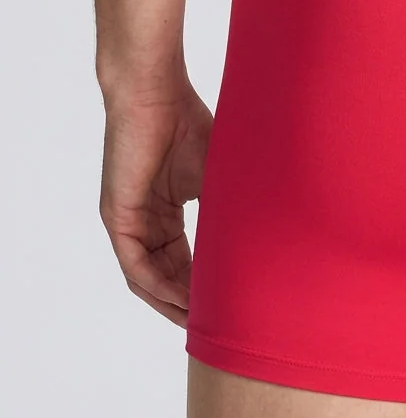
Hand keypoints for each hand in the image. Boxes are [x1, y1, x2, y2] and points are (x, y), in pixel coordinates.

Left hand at [98, 76, 212, 326]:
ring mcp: (129, 221)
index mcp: (164, 213)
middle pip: (165, 277)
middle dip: (191, 303)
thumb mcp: (219, 176)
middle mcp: (143, 223)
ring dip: (174, 303)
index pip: (183, 262)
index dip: (205, 285)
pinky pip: (137, 266)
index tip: (231, 302)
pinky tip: (183, 299)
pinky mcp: (119, 217)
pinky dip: (160, 286)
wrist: (155, 94)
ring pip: (148, 279)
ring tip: (203, 321)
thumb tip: (274, 227)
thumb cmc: (188, 124)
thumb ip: (232, 205)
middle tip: (222, 323)